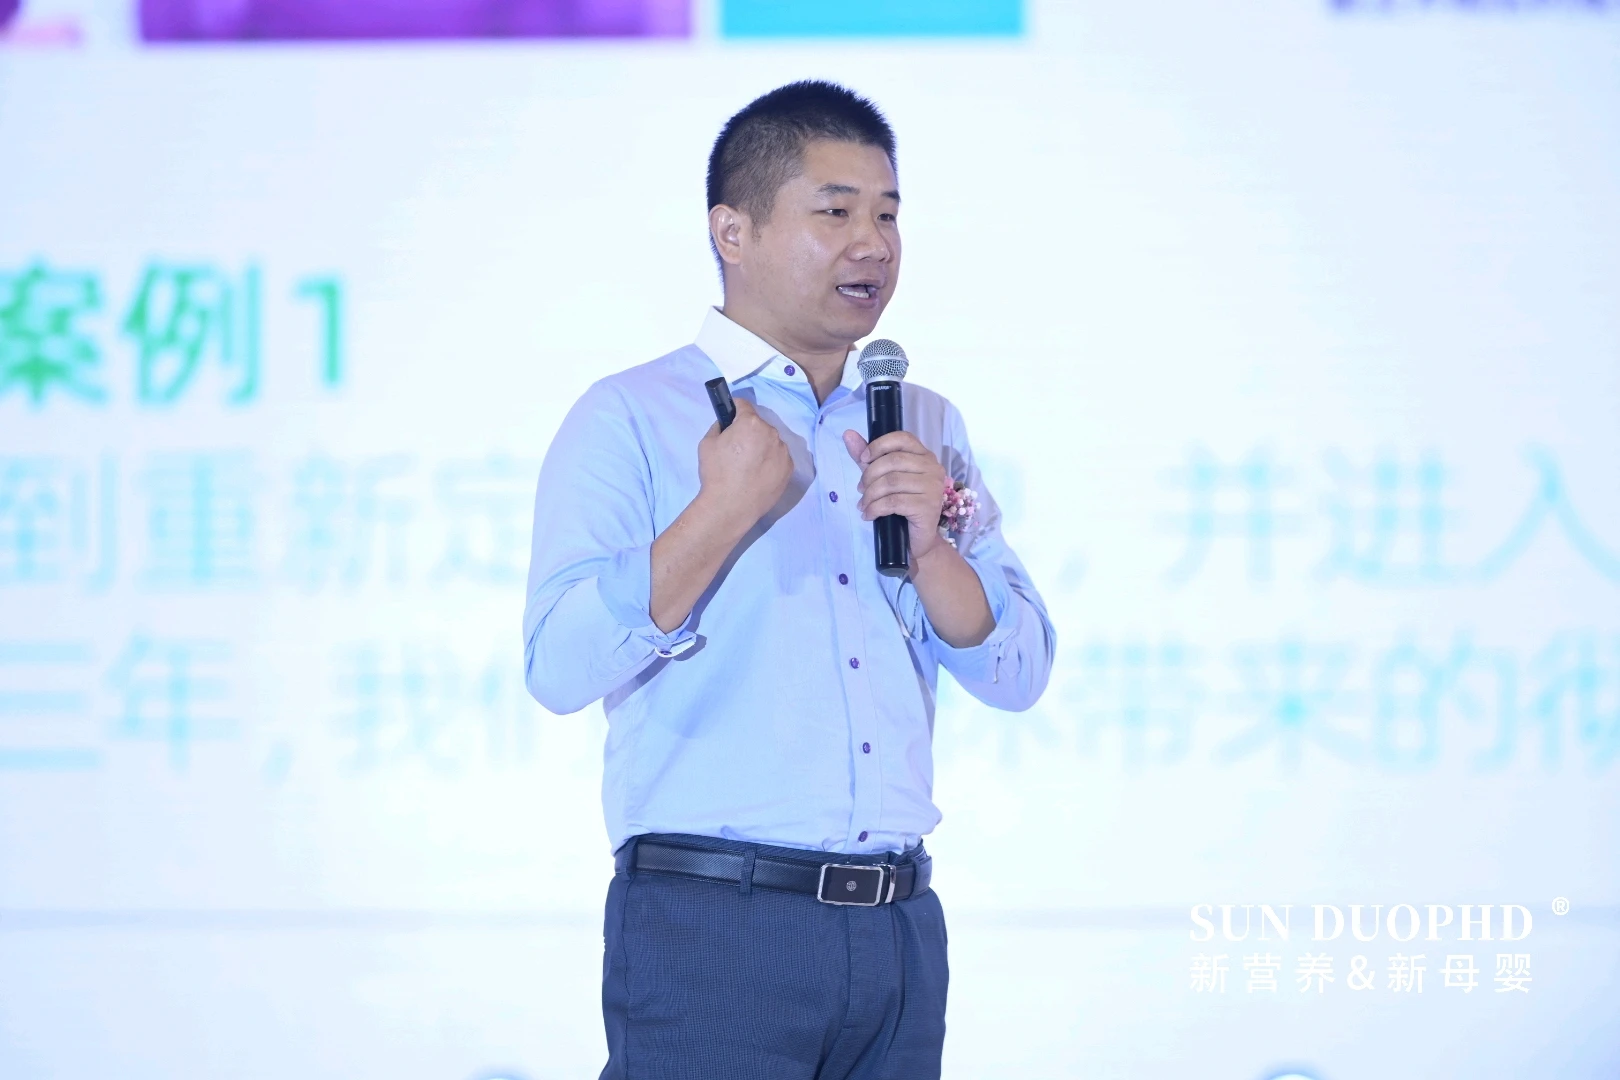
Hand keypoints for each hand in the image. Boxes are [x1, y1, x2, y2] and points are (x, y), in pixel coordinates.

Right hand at [697, 397, 793, 534]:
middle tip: (737, 449)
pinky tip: (758, 475)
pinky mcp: (789, 469)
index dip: (734, 409)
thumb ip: (719, 427)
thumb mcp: (707, 443)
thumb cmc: (717, 473)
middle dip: (749, 431)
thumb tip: (728, 425)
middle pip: (759, 425)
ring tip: (749, 466)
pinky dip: (770, 461)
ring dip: (761, 446)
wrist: (731, 506)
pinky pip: (778, 458)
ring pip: (770, 442)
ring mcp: (783, 451)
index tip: (730, 416)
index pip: (743, 405)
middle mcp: (772, 433)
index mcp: (751, 423)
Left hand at [843, 428, 948, 563]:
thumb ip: (867, 457)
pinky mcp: (928, 506)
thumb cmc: (900, 506)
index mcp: (924, 455)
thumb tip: (848, 434)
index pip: (902, 438)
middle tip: (860, 490)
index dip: (879, 445)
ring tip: (864, 505)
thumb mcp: (880, 477)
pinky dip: (875, 508)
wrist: (915, 540)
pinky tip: (869, 515)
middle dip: (870, 476)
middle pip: (893, 461)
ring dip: (870, 495)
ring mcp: (933, 487)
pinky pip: (894, 502)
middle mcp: (933, 467)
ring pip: (891, 482)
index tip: (863, 459)